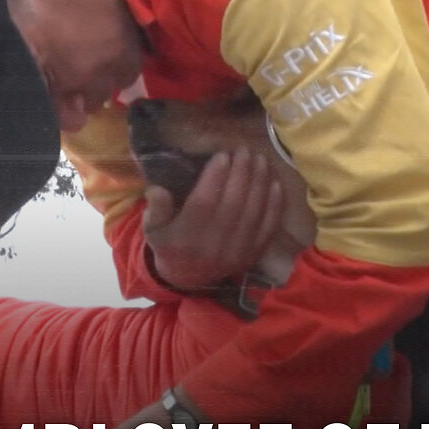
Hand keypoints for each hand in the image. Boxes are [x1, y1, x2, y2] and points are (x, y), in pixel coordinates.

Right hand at [143, 149, 283, 290]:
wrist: (189, 278)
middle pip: (233, 204)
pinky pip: (268, 227)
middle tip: (245, 151)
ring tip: (260, 160)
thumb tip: (157, 189)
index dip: (215, 177)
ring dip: (259, 183)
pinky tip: (275, 183)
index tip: (223, 155)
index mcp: (185, 238)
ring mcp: (236, 251)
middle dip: (241, 173)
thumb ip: (156, 209)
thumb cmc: (171, 244)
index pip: (204, 203)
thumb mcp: (153, 229)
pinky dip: (274, 204)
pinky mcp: (253, 254)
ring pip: (253, 213)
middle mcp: (213, 246)